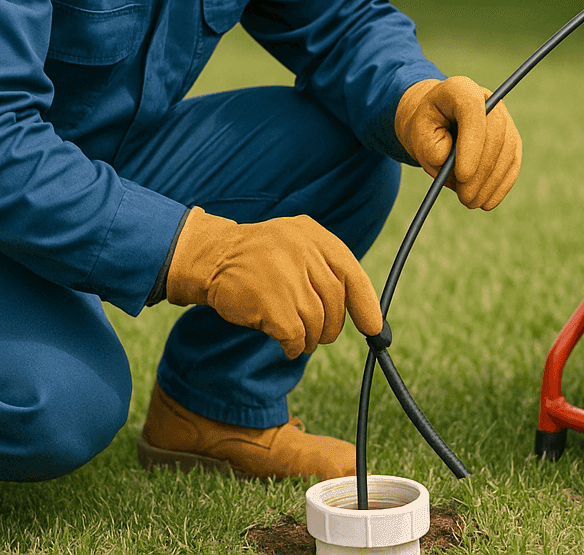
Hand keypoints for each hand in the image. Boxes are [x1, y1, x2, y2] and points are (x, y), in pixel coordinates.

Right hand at [166, 207, 382, 357]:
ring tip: (301, 339)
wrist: (210, 258)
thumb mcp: (293, 243)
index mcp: (313, 235)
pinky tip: (287, 345)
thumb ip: (323, 266)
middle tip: (324, 336)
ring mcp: (287, 276)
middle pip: (336, 301)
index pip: (351, 272)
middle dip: (333, 325)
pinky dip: (295, 346)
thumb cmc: (256, 258)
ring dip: (312, 338)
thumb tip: (362, 309)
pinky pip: (296, 335)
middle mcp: (303, 251)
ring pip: (317, 321)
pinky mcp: (271, 302)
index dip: (366, 304)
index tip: (373, 327)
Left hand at [394, 76, 520, 209]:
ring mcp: (504, 117)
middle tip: (466, 198)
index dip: (471, 143)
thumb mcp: (418, 135)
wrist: (436, 122)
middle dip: (481, 170)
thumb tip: (455, 166)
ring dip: (491, 181)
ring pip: (507, 150)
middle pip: (495, 132)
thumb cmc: (426, 127)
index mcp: (460, 89)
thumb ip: (432, 147)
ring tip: (470, 203)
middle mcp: (489, 98)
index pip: (473, 110)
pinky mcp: (511, 138)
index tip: (461, 176)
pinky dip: (502, 184)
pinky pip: (513, 162)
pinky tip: (488, 202)